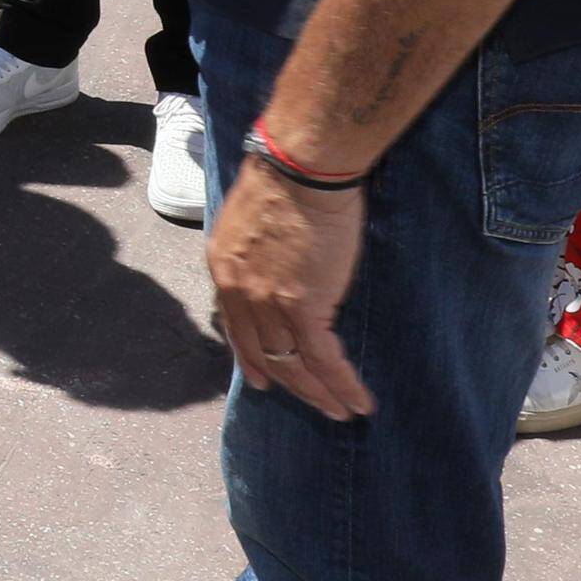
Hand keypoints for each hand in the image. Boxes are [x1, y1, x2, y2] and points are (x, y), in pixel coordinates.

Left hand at [205, 162, 372, 422]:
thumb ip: (257, 249)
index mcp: (224, 268)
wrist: (301, 169)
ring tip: (339, 412)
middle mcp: (239, 292)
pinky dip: (341, 384)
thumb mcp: (252, 218)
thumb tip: (274, 261)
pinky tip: (356, 401)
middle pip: (263, 353)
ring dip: (319, 393)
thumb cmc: (286, 179)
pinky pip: (323, 359)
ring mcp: (268, 303)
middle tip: (310, 402)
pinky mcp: (303, 307)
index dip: (251, 356)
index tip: (262, 377)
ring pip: (293, 364)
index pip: (236, 327)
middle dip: (289, 383)